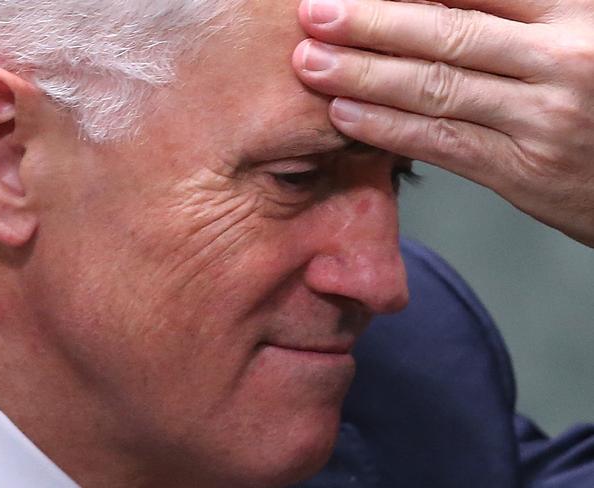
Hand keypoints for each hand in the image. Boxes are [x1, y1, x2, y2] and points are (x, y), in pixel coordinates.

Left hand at [293, 0, 593, 247]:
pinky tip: (346, 114)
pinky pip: (443, 143)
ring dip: (364, 75)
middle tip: (313, 13)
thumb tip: (432, 4)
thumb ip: (516, 17)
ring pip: (437, 90)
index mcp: (577, 11)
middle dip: (370, 23)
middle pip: (446, 34)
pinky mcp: (524, 172)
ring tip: (311, 63)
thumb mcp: (580, 35)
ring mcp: (543, 119)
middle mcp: (562, 60)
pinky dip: (388, 129)